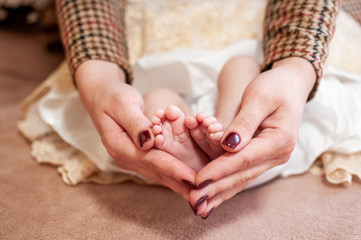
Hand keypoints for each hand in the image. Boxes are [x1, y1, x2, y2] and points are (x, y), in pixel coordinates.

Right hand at [75, 60, 196, 199]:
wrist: (102, 97)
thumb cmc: (113, 97)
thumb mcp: (123, 104)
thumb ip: (136, 123)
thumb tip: (148, 142)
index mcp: (119, 145)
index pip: (151, 160)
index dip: (173, 168)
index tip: (192, 177)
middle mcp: (125, 157)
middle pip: (156, 172)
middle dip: (179, 183)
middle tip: (202, 194)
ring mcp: (130, 159)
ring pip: (157, 174)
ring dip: (177, 183)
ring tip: (198, 192)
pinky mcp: (137, 156)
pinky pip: (157, 168)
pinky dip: (172, 175)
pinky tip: (186, 182)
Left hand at [189, 57, 316, 217]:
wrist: (290, 85)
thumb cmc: (274, 87)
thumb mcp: (258, 98)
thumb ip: (244, 123)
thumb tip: (228, 146)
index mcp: (279, 139)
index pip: (244, 159)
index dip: (220, 170)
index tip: (198, 180)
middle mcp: (277, 154)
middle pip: (242, 175)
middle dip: (216, 188)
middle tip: (193, 200)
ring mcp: (271, 158)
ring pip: (241, 179)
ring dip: (220, 193)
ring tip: (199, 206)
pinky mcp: (262, 157)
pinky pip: (242, 174)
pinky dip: (226, 185)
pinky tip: (212, 197)